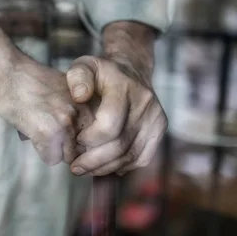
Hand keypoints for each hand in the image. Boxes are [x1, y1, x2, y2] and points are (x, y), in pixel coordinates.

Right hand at [0, 26, 92, 165]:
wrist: (8, 71)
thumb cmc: (31, 81)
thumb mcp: (65, 91)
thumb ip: (78, 112)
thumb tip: (83, 143)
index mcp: (89, 102)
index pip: (97, 138)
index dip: (82, 140)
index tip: (67, 133)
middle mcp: (82, 112)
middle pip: (84, 149)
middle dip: (69, 147)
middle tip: (50, 132)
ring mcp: (66, 122)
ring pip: (68, 157)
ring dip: (54, 149)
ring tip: (39, 129)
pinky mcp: (49, 133)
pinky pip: (51, 159)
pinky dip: (40, 150)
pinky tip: (31, 132)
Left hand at [65, 55, 166, 175]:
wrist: (132, 69)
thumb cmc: (102, 72)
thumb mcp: (84, 66)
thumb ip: (77, 77)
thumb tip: (80, 96)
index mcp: (124, 87)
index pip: (109, 124)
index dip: (90, 139)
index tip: (76, 141)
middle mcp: (144, 103)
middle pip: (120, 145)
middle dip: (95, 161)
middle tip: (76, 168)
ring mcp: (155, 117)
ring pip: (131, 155)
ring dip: (106, 168)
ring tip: (87, 170)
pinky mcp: (160, 128)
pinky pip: (142, 157)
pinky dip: (123, 166)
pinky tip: (106, 165)